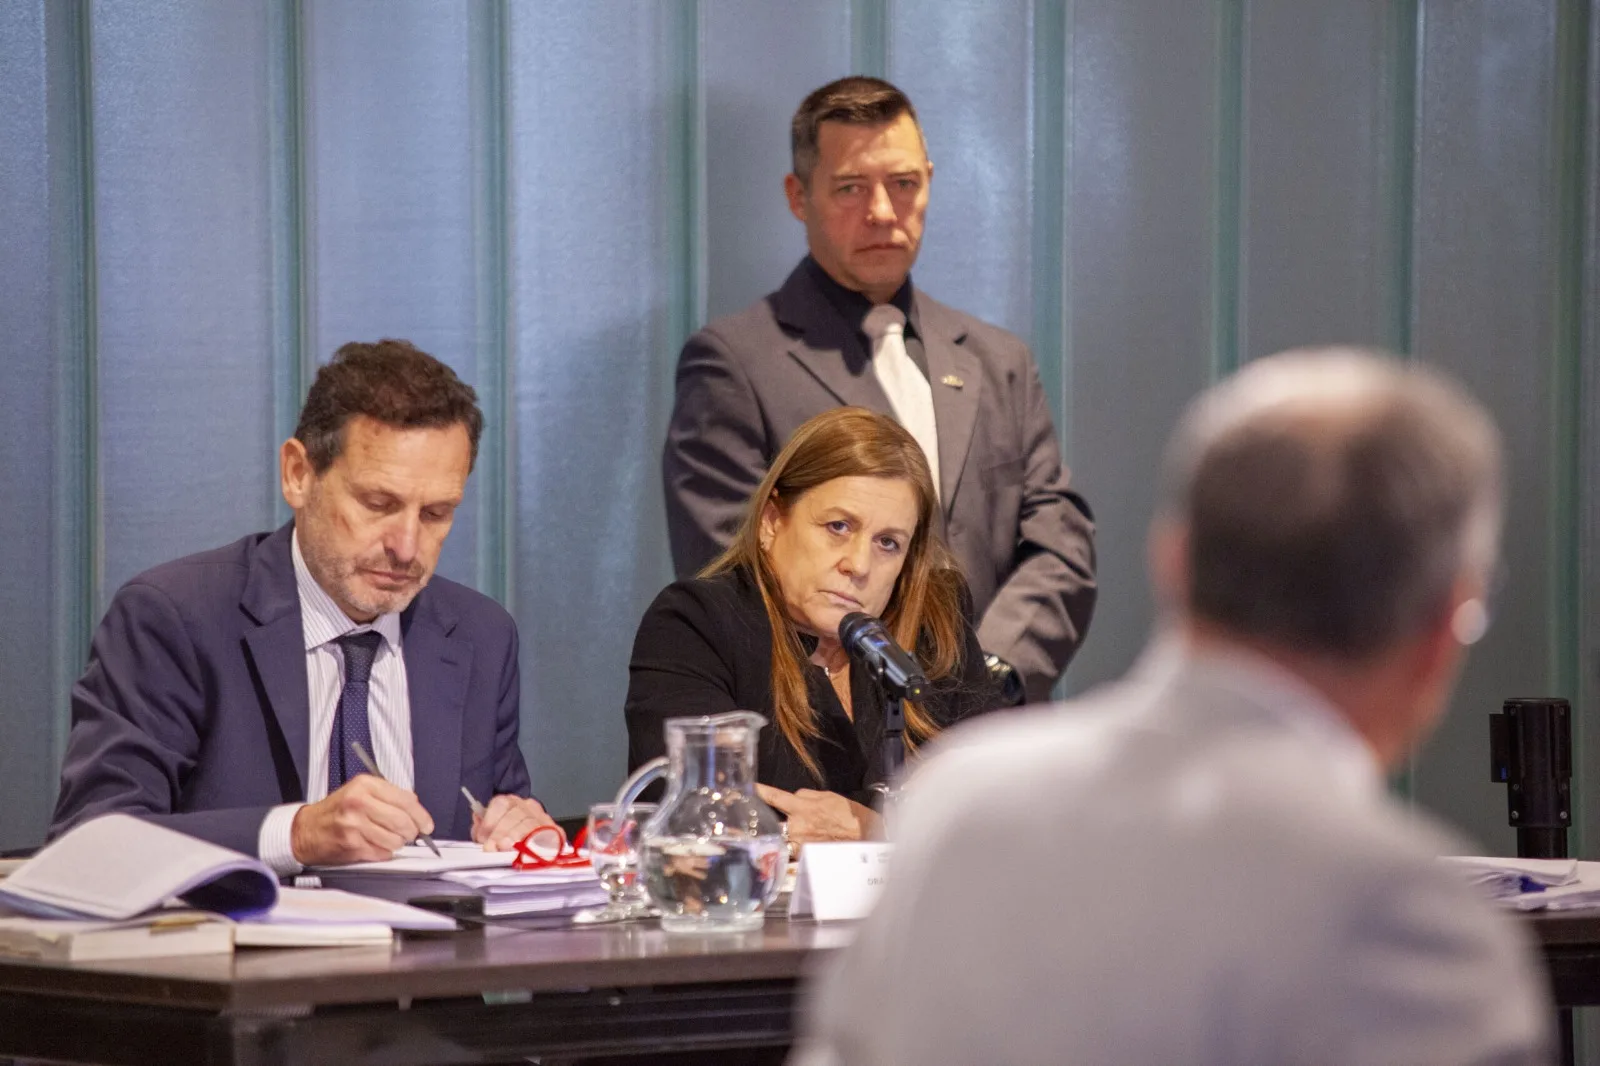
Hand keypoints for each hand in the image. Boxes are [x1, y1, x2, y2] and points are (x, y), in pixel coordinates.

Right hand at [290, 775, 433, 865]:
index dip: (421, 815)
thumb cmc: (335, 811)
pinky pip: (382, 853)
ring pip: (395, 840)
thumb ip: (388, 796)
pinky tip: (374, 845)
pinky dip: (383, 852)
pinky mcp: (351, 844)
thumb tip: (416, 811)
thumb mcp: (360, 792)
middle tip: (409, 834)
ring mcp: (355, 824)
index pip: (406, 800)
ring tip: (386, 839)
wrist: (305, 829)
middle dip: (411, 832)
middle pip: (403, 821)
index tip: (427, 825)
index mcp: (365, 785)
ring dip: (396, 844)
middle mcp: (359, 802)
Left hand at [472, 794, 557, 850]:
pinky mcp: (556, 831)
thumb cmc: (509, 839)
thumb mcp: (491, 833)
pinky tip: (525, 849)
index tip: (483, 838)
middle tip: (493, 846)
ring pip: (530, 823)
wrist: (538, 847)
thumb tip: (478, 825)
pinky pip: (547, 833)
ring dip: (516, 836)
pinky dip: (536, 841)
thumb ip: (481, 830)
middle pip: (515, 813)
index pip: (501, 803)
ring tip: (506, 848)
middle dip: (502, 831)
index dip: (490, 821)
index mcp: (510, 803)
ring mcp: (543, 817)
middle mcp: (528, 806)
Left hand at [756, 784, 880, 846]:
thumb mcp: (827, 796)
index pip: (774, 797)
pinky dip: (799, 846)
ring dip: (794, 834)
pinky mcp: (803, 856)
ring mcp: (798, 843)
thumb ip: (805, 796)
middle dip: (786, 819)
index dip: (759, 791)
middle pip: (778, 820)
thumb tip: (794, 798)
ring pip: (786, 835)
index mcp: (801, 807)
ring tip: (815, 834)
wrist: (863, 836)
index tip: (748, 787)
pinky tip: (814, 844)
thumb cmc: (847, 815)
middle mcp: (795, 826)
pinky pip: (794, 849)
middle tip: (806, 821)